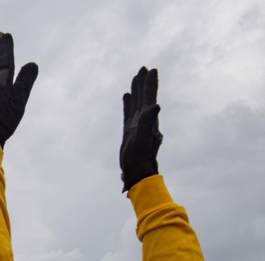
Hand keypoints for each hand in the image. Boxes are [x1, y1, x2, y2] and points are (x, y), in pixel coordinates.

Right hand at [120, 67, 161, 191]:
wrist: (137, 170)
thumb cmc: (141, 155)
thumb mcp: (144, 137)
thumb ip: (148, 121)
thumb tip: (156, 106)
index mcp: (147, 118)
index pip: (149, 96)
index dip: (150, 83)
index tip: (151, 70)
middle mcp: (144, 119)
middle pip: (143, 96)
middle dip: (143, 83)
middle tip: (143, 69)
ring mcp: (136, 124)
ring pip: (136, 102)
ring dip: (136, 90)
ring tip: (135, 79)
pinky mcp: (129, 130)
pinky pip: (128, 112)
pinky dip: (127, 103)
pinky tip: (126, 97)